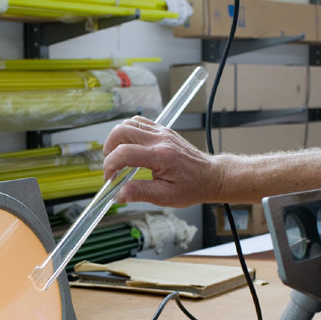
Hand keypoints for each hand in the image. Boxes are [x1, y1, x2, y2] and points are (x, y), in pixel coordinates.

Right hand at [102, 116, 224, 206]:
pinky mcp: (163, 130)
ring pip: (128, 123)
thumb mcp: (165, 196)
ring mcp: (162, 132)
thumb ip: (140, 193)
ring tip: (118, 158)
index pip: (124, 153)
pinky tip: (129, 148)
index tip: (109, 179)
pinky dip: (128, 133)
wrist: (211, 176)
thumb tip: (119, 194)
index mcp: (161, 156)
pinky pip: (139, 122)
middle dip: (109, 149)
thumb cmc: (192, 187)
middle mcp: (160, 139)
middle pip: (122, 131)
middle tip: (111, 166)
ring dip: (117, 139)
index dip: (110, 166)